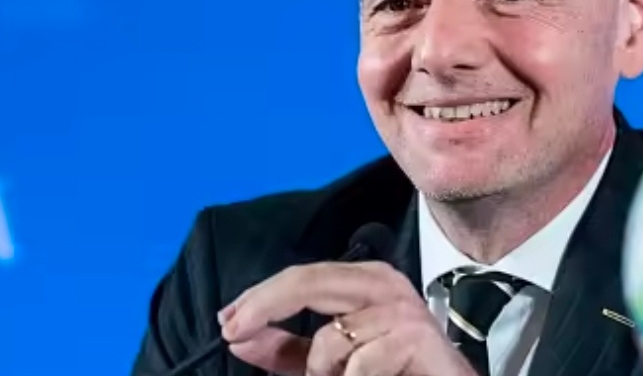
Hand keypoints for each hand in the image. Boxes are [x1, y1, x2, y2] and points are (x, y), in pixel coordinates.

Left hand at [218, 260, 477, 375]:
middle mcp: (384, 283)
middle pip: (309, 282)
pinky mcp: (416, 336)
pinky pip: (359, 365)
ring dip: (323, 374)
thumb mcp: (326, 362)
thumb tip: (238, 335)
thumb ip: (286, 348)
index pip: (301, 276)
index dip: (259, 298)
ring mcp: (402, 309)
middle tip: (231, 333)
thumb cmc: (390, 372)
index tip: (225, 323)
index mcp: (363, 280)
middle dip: (265, 306)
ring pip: (330, 338)